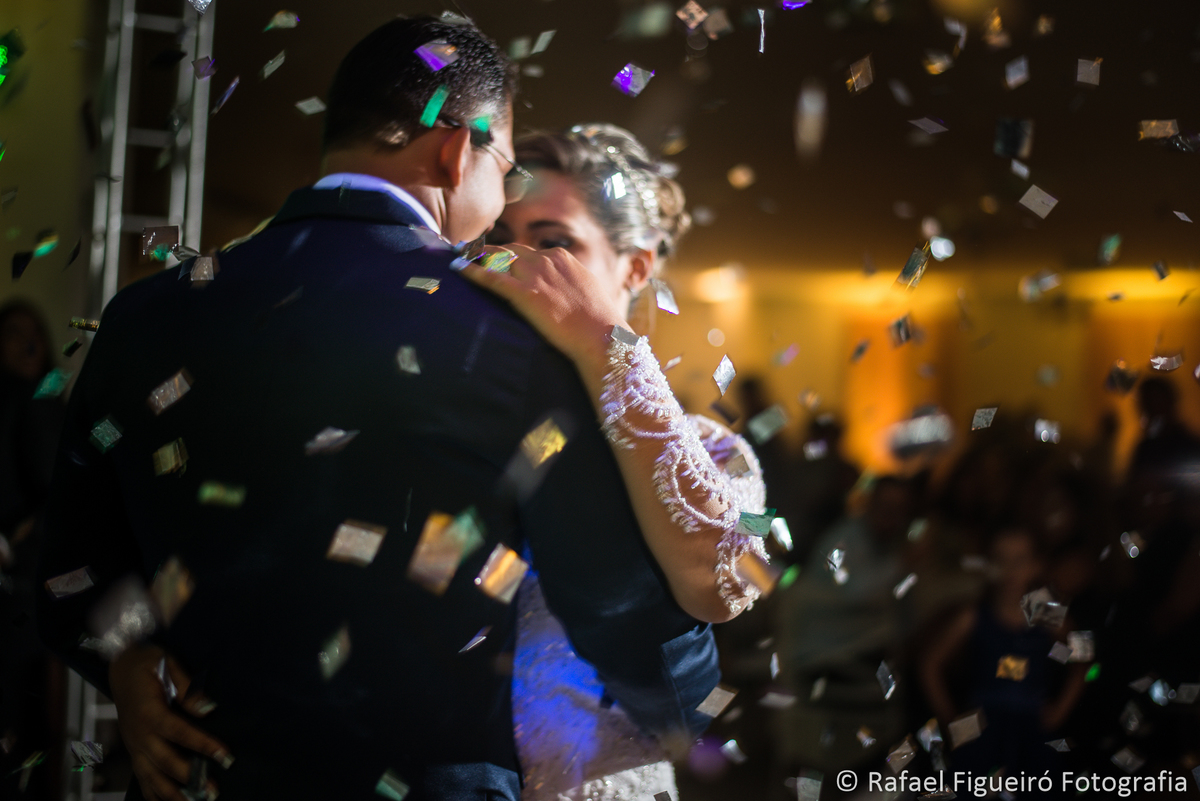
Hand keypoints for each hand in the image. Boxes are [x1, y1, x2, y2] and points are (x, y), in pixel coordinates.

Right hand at [108, 645, 230, 800]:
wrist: (119, 667)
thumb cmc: (146, 662)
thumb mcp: (166, 663)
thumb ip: (187, 687)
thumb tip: (207, 708)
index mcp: (148, 712)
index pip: (178, 732)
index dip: (202, 744)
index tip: (224, 755)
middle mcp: (138, 734)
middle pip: (164, 762)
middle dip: (190, 778)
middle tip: (213, 791)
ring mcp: (134, 746)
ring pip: (151, 777)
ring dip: (173, 794)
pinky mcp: (134, 751)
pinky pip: (142, 778)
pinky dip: (154, 795)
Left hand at [458, 245, 627, 372]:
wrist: (602, 335)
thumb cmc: (599, 321)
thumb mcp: (587, 292)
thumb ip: (571, 284)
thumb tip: (567, 290)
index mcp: (562, 258)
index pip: (528, 252)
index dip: (511, 257)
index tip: (499, 260)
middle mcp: (546, 260)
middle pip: (510, 250)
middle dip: (490, 252)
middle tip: (472, 254)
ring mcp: (534, 275)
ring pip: (498, 259)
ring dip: (478, 257)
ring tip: (461, 256)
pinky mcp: (524, 293)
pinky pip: (491, 277)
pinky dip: (471, 270)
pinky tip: (457, 267)